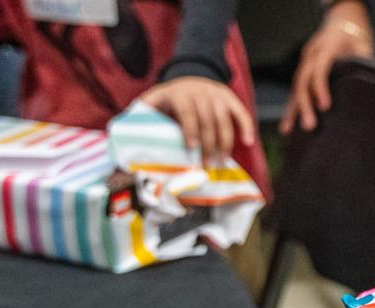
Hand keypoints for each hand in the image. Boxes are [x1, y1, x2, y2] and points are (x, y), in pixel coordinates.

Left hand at [141, 76, 255, 163]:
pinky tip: (248, 142)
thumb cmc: (169, 97)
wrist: (190, 74)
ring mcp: (217, 95)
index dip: (190, 130)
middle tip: (207, 165)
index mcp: (179, 93)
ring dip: (224, 143)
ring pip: (224, 120)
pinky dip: (246, 127)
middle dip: (208, 145)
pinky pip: (241, 113)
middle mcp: (200, 92)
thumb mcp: (153, 99)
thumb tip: (126, 130)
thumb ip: (143, 113)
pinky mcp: (230, 98)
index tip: (191, 148)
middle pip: (208, 120)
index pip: (187, 112)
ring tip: (221, 162)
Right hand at [280, 0, 374, 133]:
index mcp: (326, 46)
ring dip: (292, 109)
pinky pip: (296, 90)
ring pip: (295, 86)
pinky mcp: (304, 72)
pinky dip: (291, 107)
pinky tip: (287, 126)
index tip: (325, 107)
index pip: (319, 67)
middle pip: (303, 80)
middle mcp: (311, 54)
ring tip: (288, 130)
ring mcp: (305, 62)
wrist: (342, 23)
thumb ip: (364, 62)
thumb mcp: (364, 46)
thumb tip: (367, 87)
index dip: (320, 87)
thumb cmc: (356, 38)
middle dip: (304, 104)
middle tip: (310, 126)